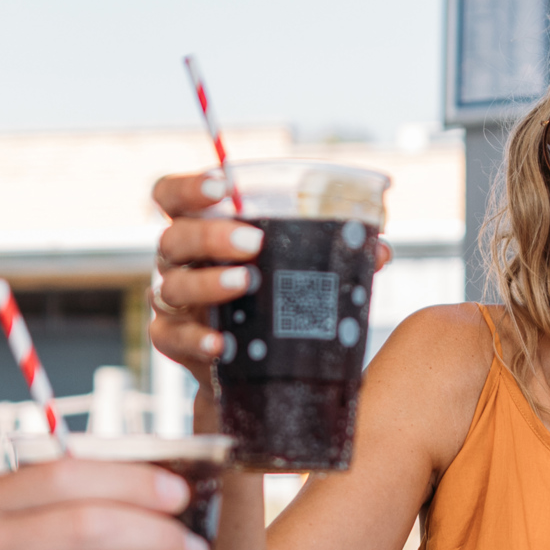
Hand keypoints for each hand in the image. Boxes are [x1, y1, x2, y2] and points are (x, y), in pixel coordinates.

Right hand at [147, 170, 392, 371]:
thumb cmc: (271, 295)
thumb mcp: (295, 267)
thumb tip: (378, 249)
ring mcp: (172, 303)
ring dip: (208, 283)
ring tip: (246, 283)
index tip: (221, 186)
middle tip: (254, 241)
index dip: (189, 187)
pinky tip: (222, 343)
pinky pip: (171, 339)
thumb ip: (331, 252)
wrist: (253, 363)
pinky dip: (196, 339)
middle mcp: (178, 262)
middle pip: (175, 239)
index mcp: (200, 229)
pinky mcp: (172, 342)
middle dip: (211, 236)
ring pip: (172, 288)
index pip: (171, 196)